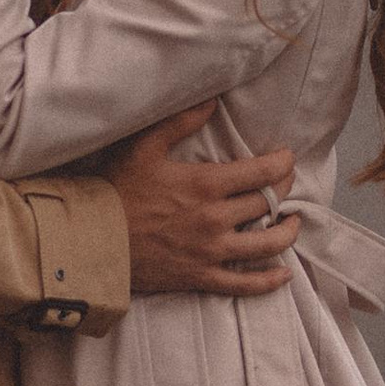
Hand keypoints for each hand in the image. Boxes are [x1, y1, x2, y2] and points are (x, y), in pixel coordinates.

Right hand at [109, 112, 301, 297]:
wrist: (91, 240)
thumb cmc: (116, 190)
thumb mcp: (144, 147)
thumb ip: (180, 121)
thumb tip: (212, 100)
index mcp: (206, 184)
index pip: (262, 172)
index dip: (282, 164)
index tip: (287, 158)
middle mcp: (215, 219)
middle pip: (268, 204)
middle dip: (284, 190)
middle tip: (286, 183)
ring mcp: (211, 252)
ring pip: (267, 245)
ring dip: (287, 233)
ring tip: (293, 223)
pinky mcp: (201, 277)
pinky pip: (244, 284)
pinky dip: (268, 282)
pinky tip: (283, 275)